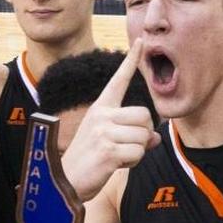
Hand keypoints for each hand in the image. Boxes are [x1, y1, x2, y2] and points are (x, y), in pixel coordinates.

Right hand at [61, 39, 159, 200]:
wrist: (65, 182)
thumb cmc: (89, 162)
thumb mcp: (109, 143)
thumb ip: (133, 136)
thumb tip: (156, 137)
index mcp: (100, 108)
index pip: (119, 80)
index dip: (132, 60)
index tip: (142, 41)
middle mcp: (101, 115)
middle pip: (145, 115)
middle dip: (143, 134)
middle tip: (124, 147)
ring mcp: (103, 131)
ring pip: (144, 135)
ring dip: (138, 150)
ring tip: (116, 156)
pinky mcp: (108, 149)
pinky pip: (138, 152)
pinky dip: (133, 162)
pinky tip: (114, 164)